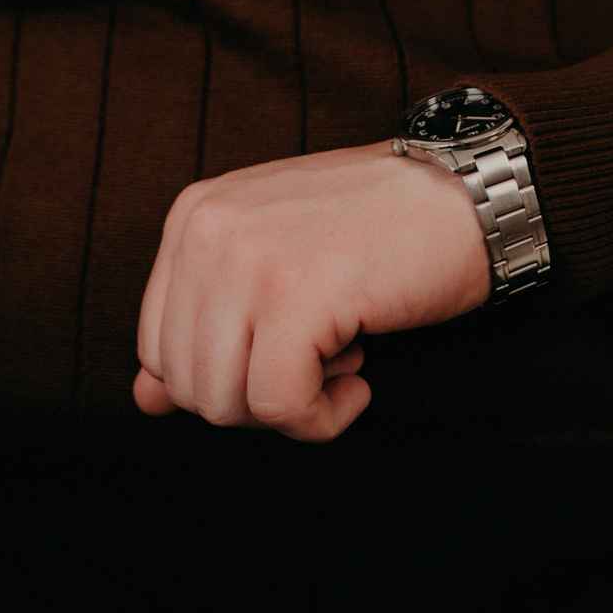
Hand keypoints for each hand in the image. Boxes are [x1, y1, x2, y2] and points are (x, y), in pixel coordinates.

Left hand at [133, 139, 489, 441]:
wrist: (467, 195)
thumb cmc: (378, 233)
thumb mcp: (274, 267)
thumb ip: (204, 328)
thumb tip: (144, 401)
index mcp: (192, 215)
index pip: (157, 348)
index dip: (223, 377)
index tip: (286, 352)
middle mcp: (207, 228)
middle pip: (187, 385)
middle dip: (255, 400)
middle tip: (320, 360)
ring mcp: (248, 257)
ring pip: (225, 403)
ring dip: (292, 409)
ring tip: (340, 358)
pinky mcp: (296, 294)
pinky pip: (280, 406)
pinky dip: (323, 418)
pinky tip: (361, 375)